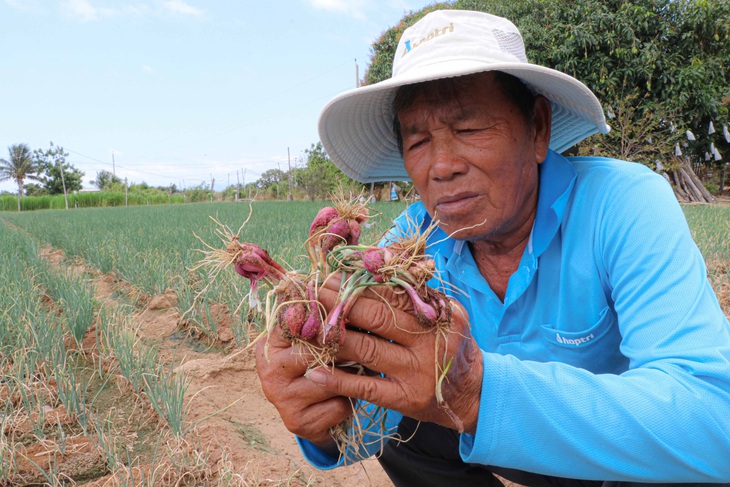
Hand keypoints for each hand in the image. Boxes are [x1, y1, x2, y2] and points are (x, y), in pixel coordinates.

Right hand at [255, 323, 351, 452]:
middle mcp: (270, 370)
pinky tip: (344, 398)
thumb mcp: (312, 341)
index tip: (342, 314)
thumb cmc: (316, 367)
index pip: (294, 322)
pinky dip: (349, 402)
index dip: (322, 317)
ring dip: (351, 377)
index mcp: (270, 344)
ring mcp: (281, 398)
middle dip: (343, 348)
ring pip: (331, 379)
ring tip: (357, 372)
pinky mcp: (297, 422)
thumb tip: (338, 290)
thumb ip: (321, 318)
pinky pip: (338, 405)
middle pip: (315, 351)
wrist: (311, 414)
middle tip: (364, 344)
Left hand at [308, 276, 482, 433]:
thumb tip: (375, 264)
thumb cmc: (450, 344)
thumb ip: (415, 292)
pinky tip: (315, 370)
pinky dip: (338, 379)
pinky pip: (366, 386)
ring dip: (333, 336)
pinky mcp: (405, 399)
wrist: (474, 393)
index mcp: (437, 314)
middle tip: (312, 292)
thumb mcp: (445, 313)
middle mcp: (429, 342)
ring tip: (307, 325)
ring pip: (367, 349)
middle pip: (376, 317)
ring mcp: (417, 372)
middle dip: (340, 303)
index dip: (358, 283)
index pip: (392, 293)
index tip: (331, 274)